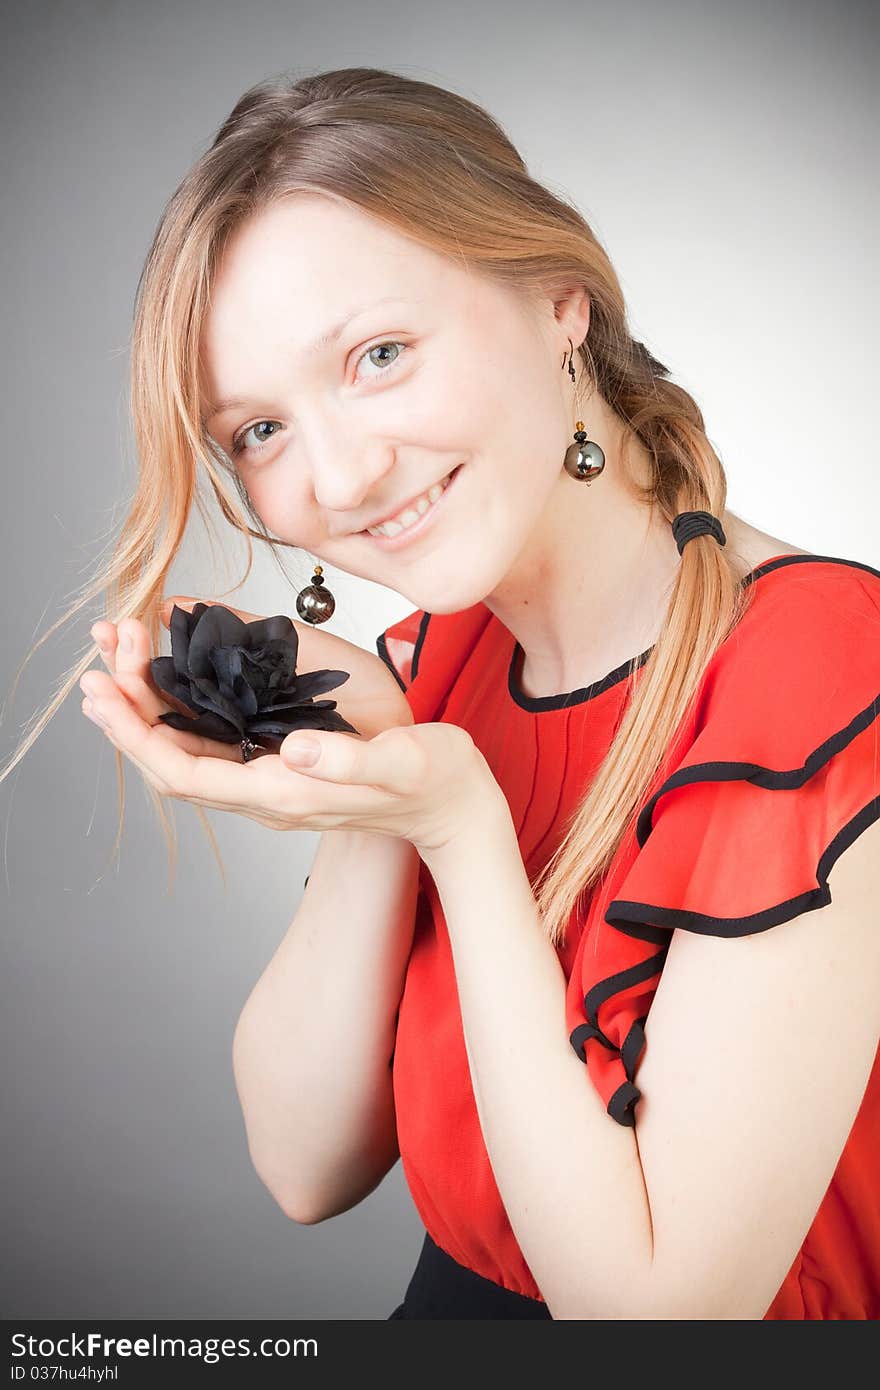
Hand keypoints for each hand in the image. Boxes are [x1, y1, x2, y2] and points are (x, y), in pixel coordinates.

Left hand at [78, 665, 502, 851]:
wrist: (454, 807)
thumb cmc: (433, 783)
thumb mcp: (400, 765)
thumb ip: (348, 760)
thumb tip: (294, 748)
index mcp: (285, 793)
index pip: (186, 775)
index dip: (138, 735)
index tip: (105, 691)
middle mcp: (265, 793)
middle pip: (172, 762)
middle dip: (129, 711)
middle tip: (102, 653)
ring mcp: (269, 781)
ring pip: (186, 751)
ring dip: (148, 706)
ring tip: (119, 655)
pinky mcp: (279, 764)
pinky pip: (212, 742)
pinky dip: (180, 706)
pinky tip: (169, 675)